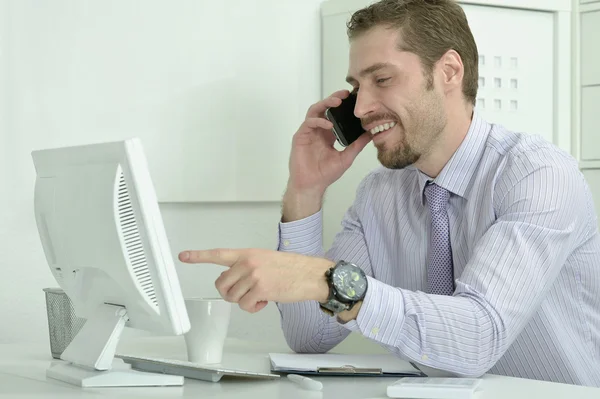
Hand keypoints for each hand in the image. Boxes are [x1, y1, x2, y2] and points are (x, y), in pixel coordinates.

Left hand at [179, 249, 333, 312]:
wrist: (309, 274)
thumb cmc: (291, 269)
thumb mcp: (265, 260)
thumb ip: (245, 267)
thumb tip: (230, 281)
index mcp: (248, 254)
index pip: (219, 254)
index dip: (199, 256)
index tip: (184, 255)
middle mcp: (248, 262)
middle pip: (221, 284)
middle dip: (231, 292)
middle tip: (246, 292)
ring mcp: (253, 275)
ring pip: (232, 297)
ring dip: (244, 301)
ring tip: (260, 295)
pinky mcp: (260, 289)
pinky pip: (245, 306)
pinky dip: (254, 307)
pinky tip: (265, 301)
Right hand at [288, 90, 371, 195]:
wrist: (311, 185)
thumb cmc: (325, 174)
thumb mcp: (346, 157)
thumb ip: (357, 145)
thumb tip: (370, 134)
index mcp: (328, 134)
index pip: (334, 114)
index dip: (342, 105)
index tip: (353, 99)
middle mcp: (318, 130)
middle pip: (324, 107)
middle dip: (334, 98)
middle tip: (345, 94)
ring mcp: (308, 132)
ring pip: (315, 111)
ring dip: (325, 104)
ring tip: (337, 103)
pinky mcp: (300, 137)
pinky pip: (308, 123)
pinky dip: (319, 121)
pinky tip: (328, 124)